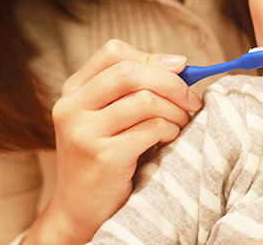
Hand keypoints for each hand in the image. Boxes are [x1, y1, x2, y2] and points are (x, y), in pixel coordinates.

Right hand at [25, 39, 200, 244]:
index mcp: (73, 90)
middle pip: (130, 72)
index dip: (151, 57)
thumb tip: (178, 63)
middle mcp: (72, 107)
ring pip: (144, 99)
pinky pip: (151, 128)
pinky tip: (169, 138)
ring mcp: (83, 132)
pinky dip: (169, 129)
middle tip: (191, 99)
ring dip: (174, 110)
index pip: (113, 52)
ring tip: (180, 123)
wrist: (79, 210)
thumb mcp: (108, 116)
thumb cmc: (104, 156)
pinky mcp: (102, 157)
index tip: (179, 68)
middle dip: (171, 82)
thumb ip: (133, 88)